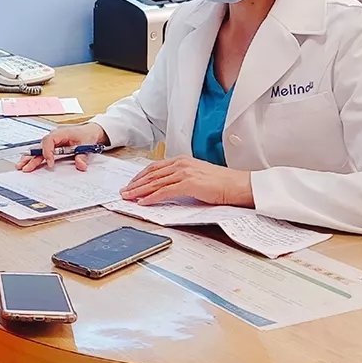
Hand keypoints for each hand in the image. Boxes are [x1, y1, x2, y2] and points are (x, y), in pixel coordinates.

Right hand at [16, 123, 108, 172]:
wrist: (90, 131)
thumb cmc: (87, 134)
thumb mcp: (87, 144)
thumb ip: (83, 155)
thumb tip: (81, 165)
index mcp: (61, 132)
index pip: (49, 140)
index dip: (48, 152)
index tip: (50, 163)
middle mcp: (54, 136)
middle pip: (40, 146)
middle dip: (31, 157)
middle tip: (24, 166)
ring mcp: (53, 142)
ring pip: (39, 149)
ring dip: (30, 158)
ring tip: (22, 167)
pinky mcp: (53, 146)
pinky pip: (42, 152)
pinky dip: (35, 158)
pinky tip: (28, 164)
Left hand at [120, 156, 253, 206]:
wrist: (237, 184)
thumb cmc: (221, 183)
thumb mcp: (197, 175)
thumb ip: (181, 178)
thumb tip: (166, 187)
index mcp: (182, 160)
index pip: (155, 167)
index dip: (140, 176)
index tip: (131, 183)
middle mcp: (181, 164)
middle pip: (151, 174)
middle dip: (135, 184)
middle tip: (124, 192)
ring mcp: (184, 173)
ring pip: (155, 183)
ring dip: (139, 191)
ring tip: (128, 197)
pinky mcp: (188, 184)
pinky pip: (165, 191)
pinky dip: (152, 197)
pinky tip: (144, 202)